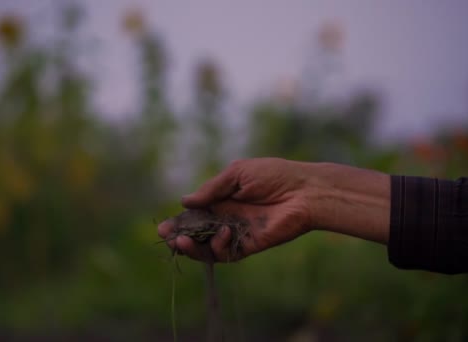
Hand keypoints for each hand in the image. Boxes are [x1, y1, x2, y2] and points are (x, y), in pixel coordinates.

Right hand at [158, 158, 318, 261]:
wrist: (304, 191)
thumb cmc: (274, 175)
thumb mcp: (238, 174)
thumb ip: (212, 189)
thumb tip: (185, 201)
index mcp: (223, 199)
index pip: (195, 214)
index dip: (179, 221)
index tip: (163, 227)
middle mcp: (227, 218)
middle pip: (197, 233)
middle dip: (180, 237)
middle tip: (167, 237)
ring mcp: (237, 233)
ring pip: (207, 247)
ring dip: (193, 247)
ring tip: (182, 241)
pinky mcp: (249, 246)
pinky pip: (226, 253)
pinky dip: (217, 247)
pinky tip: (221, 233)